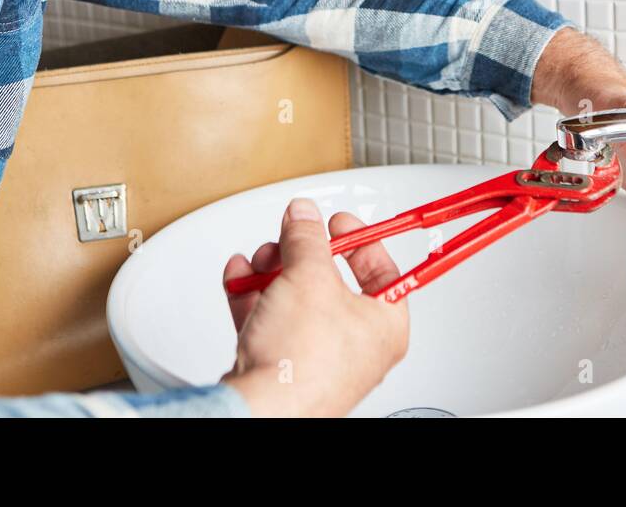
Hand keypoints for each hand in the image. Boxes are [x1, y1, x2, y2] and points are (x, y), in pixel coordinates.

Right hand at [221, 198, 408, 415]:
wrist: (261, 410)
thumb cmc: (303, 362)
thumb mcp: (309, 276)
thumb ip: (307, 237)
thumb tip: (304, 216)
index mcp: (385, 325)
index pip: (383, 271)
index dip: (360, 240)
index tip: (338, 222)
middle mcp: (357, 346)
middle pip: (331, 283)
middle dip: (302, 255)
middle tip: (290, 237)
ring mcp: (319, 359)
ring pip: (297, 301)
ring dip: (274, 272)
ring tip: (261, 259)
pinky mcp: (283, 368)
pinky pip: (271, 322)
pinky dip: (255, 297)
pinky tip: (240, 278)